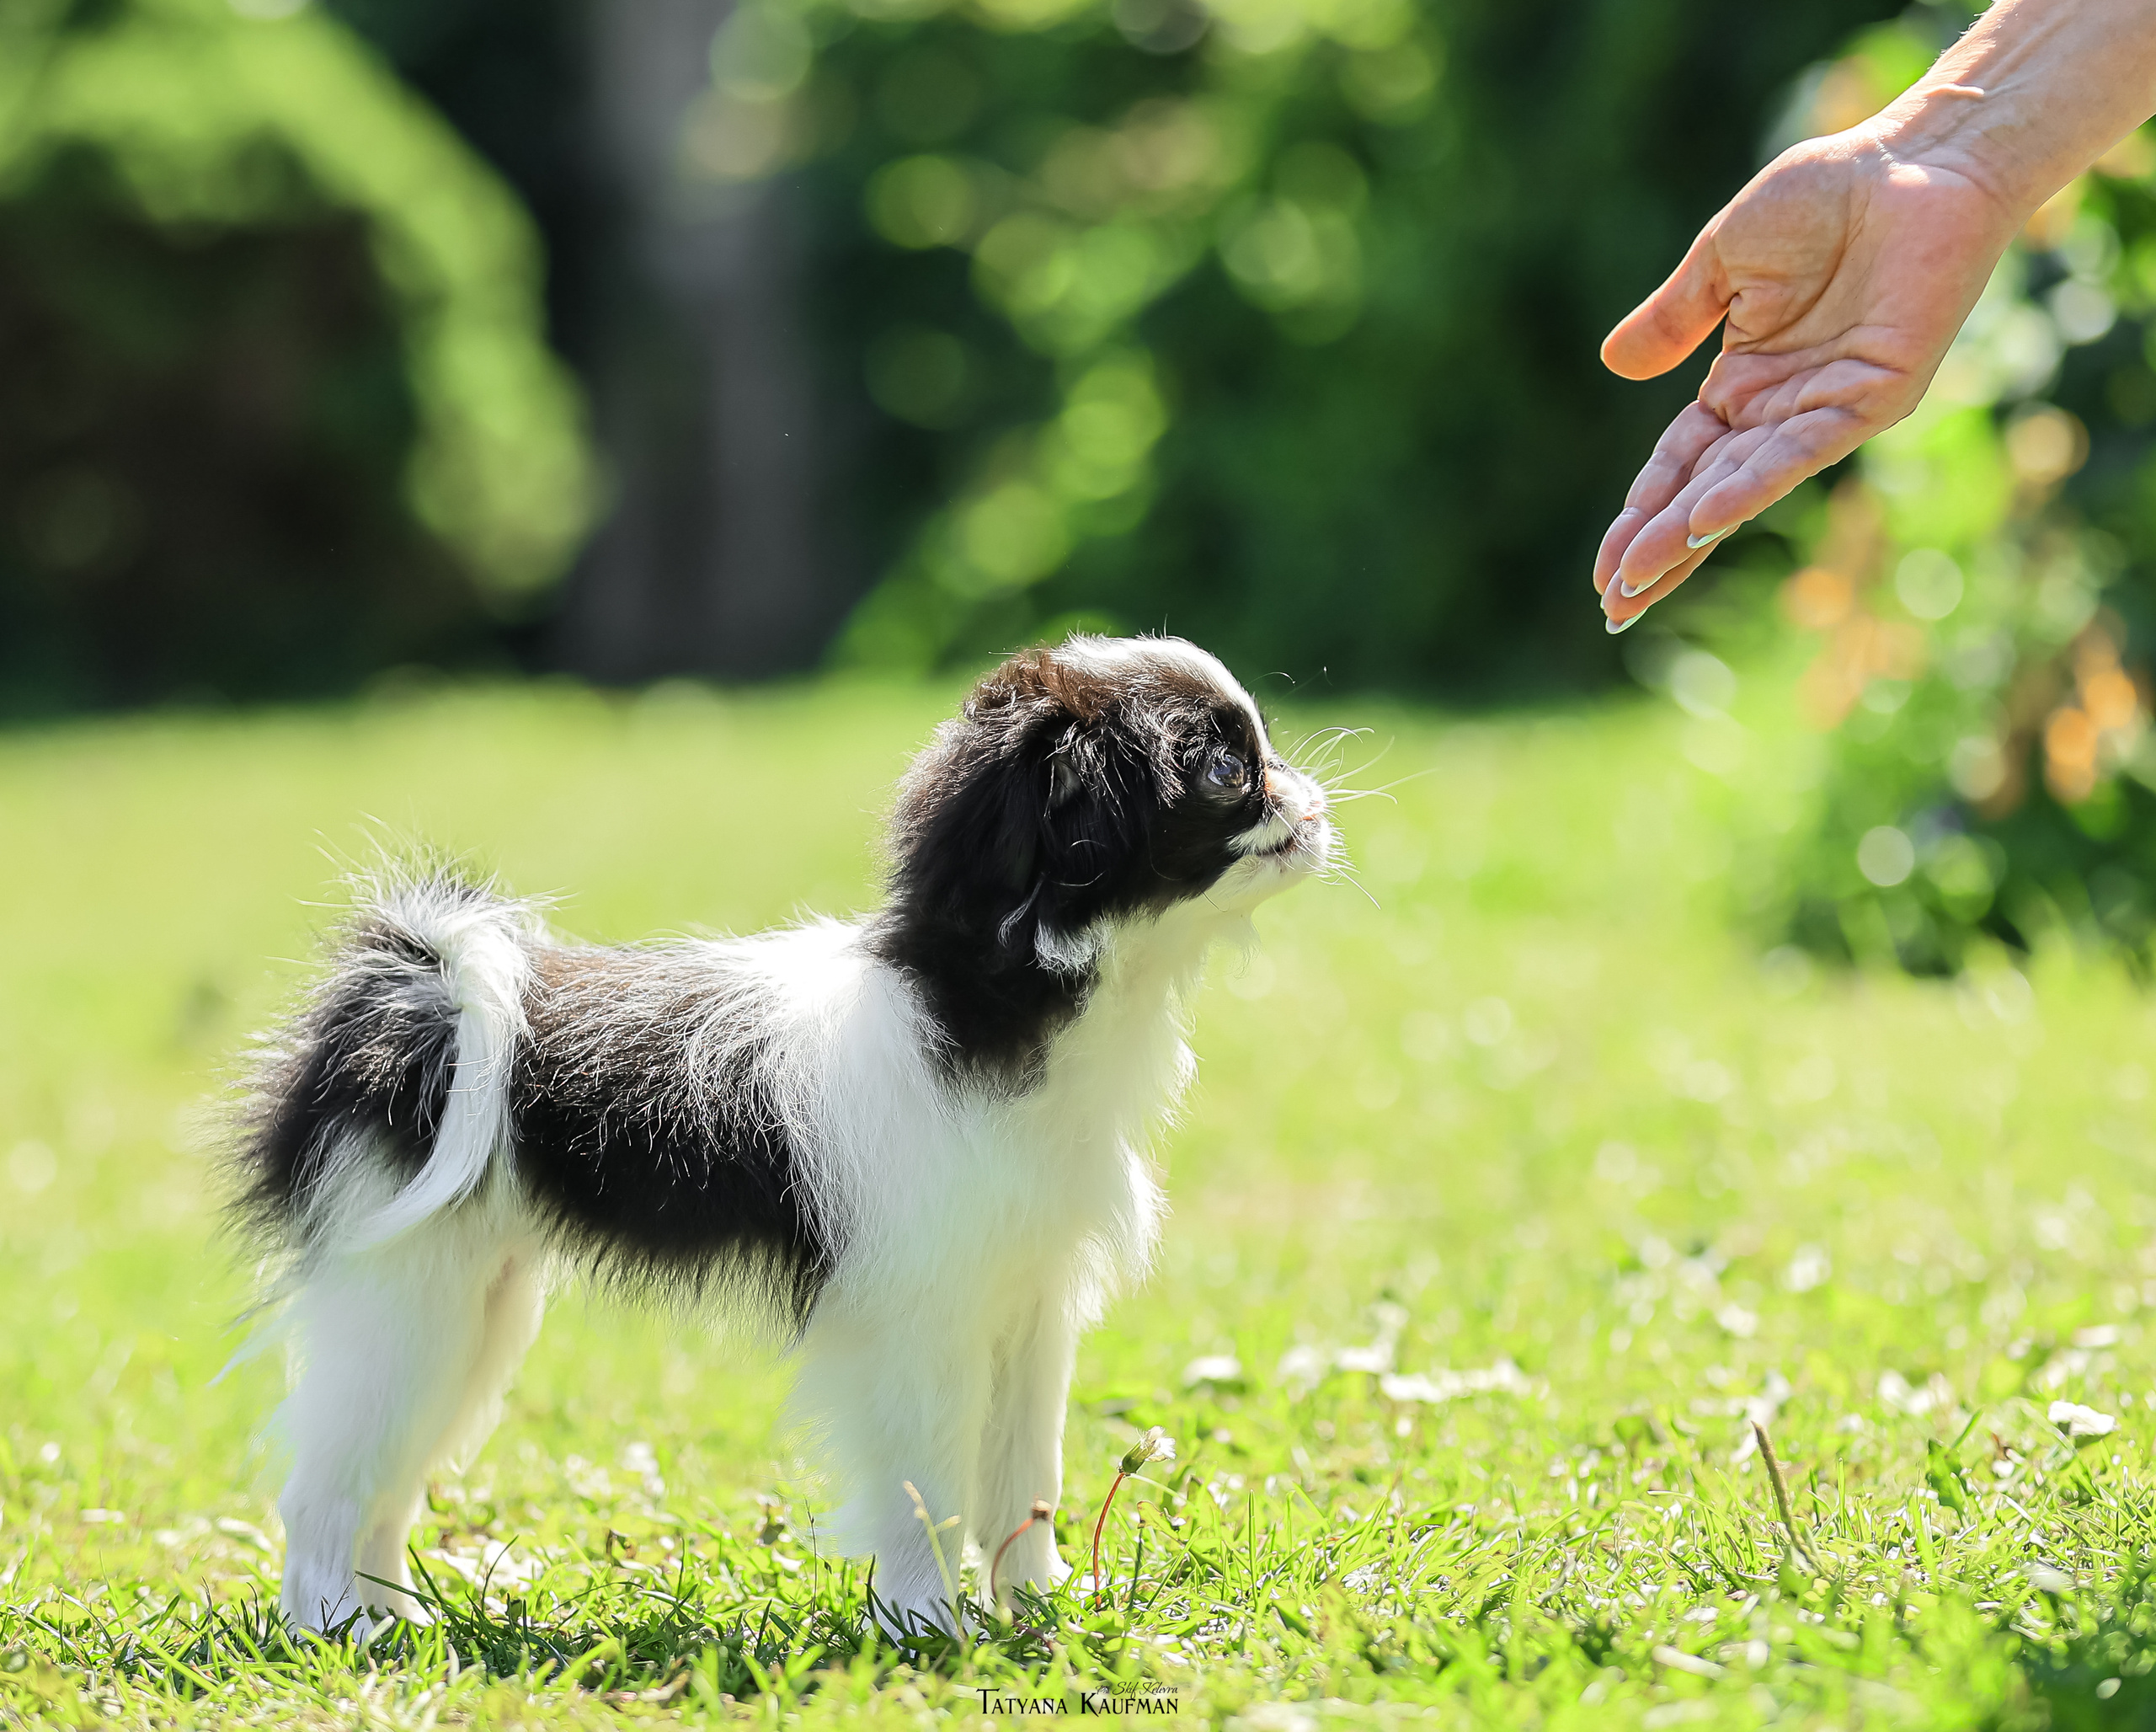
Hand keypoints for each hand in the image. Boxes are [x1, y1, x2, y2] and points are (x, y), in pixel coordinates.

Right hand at [1594, 126, 2020, 630]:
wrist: (1917, 160)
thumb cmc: (1827, 194)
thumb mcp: (1722, 258)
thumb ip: (1675, 315)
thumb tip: (1614, 365)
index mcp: (1743, 383)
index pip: (1678, 465)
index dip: (1639, 515)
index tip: (1603, 572)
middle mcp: (1781, 410)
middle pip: (1703, 495)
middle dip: (1656, 552)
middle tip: (1613, 609)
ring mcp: (1826, 409)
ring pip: (1743, 486)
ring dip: (1690, 534)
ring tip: (1639, 580)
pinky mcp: (1873, 397)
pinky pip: (1801, 452)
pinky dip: (1753, 486)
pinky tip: (1707, 518)